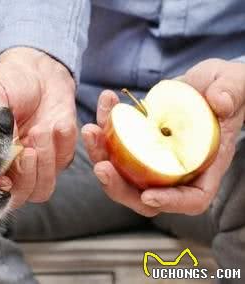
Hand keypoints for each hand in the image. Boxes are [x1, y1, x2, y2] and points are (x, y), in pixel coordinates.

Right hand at [0, 47, 76, 207]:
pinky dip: (64, 144)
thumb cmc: (8, 81)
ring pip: (43, 188)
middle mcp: (11, 167)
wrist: (37, 69)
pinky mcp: (60, 154)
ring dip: (45, 162)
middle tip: (28, 150)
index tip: (4, 179)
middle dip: (26, 175)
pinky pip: (65, 162)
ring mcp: (37, 164)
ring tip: (42, 129)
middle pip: (19, 196)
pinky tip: (59, 123)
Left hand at [81, 59, 244, 215]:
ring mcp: (151, 158)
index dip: (170, 203)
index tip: (148, 196)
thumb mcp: (236, 85)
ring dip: (100, 154)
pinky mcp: (135, 141)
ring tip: (91, 131)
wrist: (206, 82)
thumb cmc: (228, 89)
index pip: (191, 199)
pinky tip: (105, 102)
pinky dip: (104, 125)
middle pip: (143, 195)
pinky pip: (113, 142)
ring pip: (120, 171)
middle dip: (118, 186)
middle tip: (101, 167)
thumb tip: (220, 103)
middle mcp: (174, 169)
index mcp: (204, 166)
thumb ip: (231, 93)